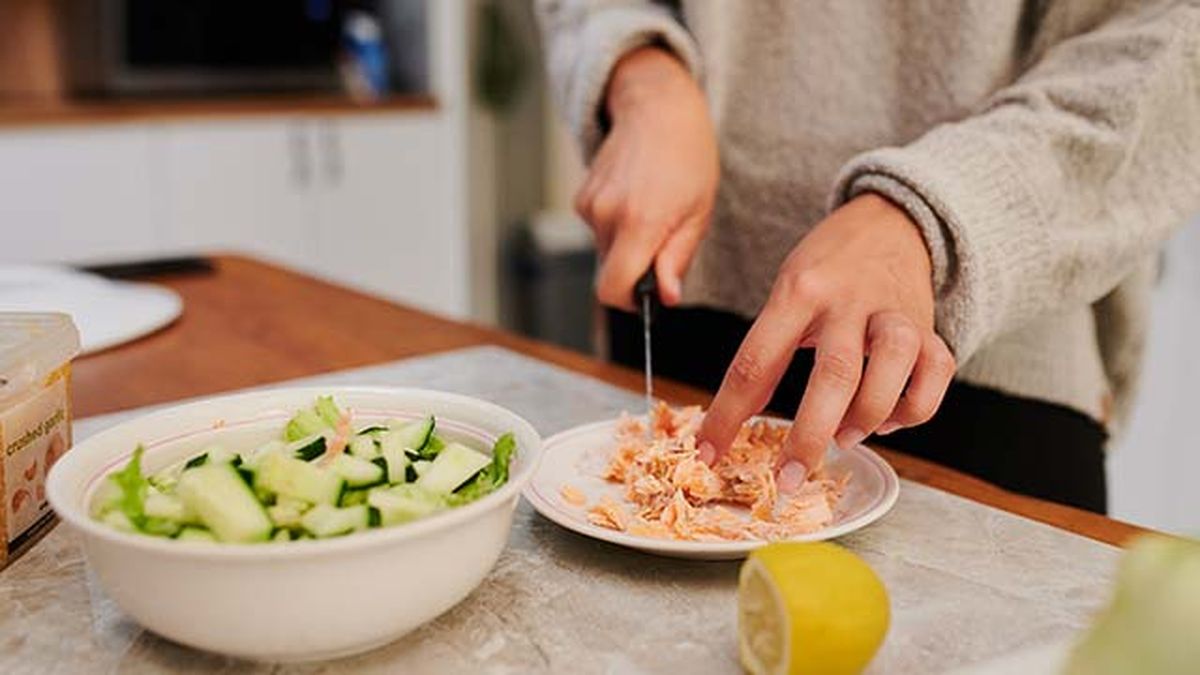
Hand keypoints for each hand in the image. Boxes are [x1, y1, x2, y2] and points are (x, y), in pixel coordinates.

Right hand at [575, 47, 717, 308]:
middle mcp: (606, 215)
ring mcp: (589, 205)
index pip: (611, 290)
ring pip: (604, 252)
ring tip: (651, 210)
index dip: (628, 302)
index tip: (646, 295)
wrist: (658, 109)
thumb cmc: (687, 158)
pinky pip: (598, 231)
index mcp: (639, 222)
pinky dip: (615, 226)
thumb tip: (665, 297)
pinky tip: (634, 198)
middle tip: (663, 239)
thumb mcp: (698, 214)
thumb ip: (677, 261)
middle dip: (634, 269)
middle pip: (609, 273)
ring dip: (626, 245)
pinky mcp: (580, 198)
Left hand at [696, 194, 955, 488]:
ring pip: (894, 368)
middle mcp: (848, 301)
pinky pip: (936, 375)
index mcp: (798, 292)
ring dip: (868, 416)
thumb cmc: (826, 268)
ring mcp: (894, 313)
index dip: (729, 414)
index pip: (755, 361)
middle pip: (834, 373)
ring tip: (847, 437)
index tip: (710, 453)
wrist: (889, 222)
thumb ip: (767, 349)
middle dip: (809, 435)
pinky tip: (889, 418)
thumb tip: (740, 420)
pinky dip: (913, 409)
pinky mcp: (931, 327)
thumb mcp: (785, 292)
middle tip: (789, 477)